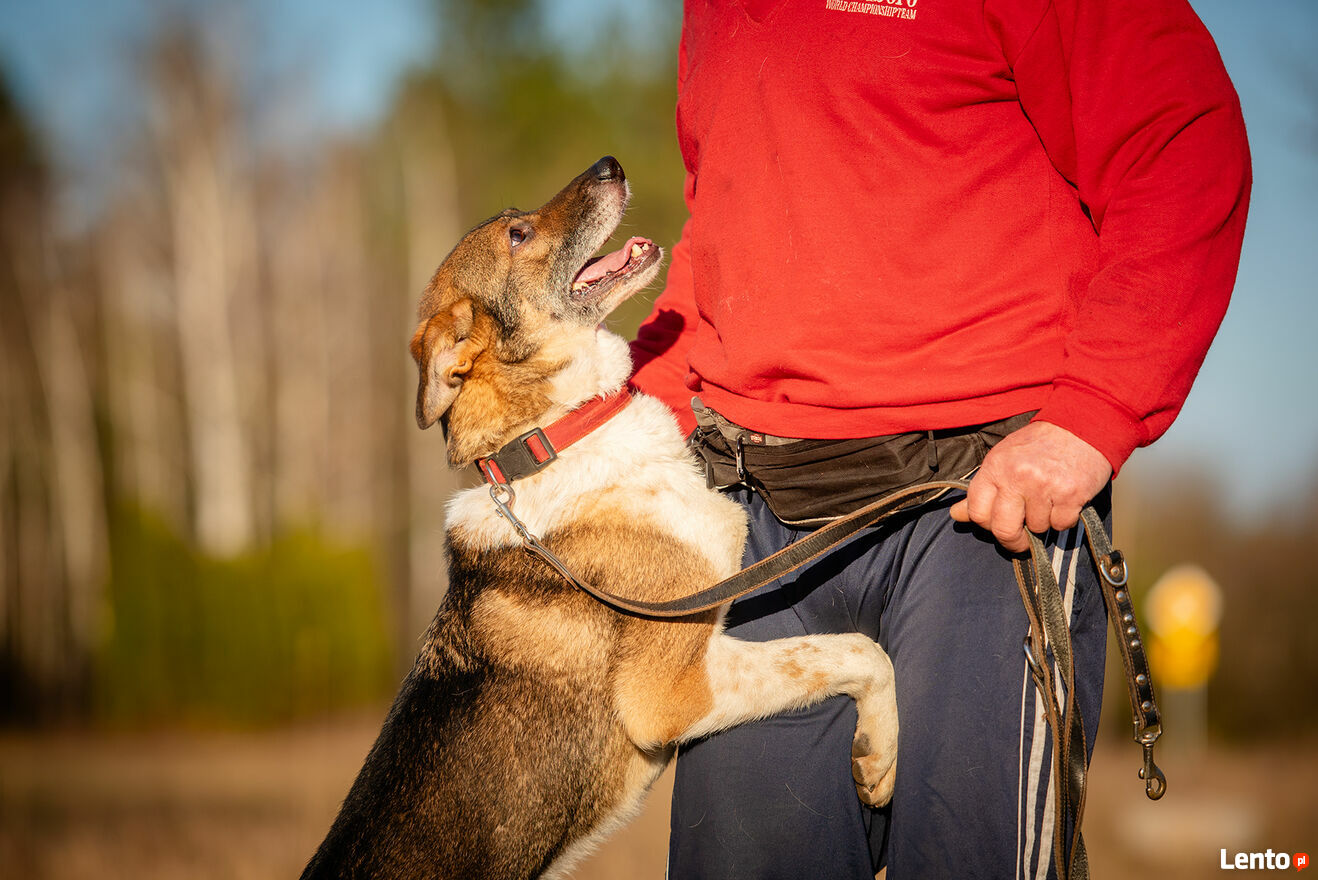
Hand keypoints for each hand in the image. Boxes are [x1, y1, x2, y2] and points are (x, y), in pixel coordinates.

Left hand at [948, 421, 1111, 552]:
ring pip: (1037, 528)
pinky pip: (1061, 524)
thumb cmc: (1039, 444)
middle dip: (1013, 541)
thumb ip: (981, 489)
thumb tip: (957, 514)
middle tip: (1021, 540)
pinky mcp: (1071, 494)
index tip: (997, 525)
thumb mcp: (1003, 458)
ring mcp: (1044, 486)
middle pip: (1004, 530)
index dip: (986, 525)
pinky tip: (1064, 500)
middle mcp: (1017, 476)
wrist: (1081, 425)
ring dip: (1043, 522)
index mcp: (995, 467)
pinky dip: (1064, 518)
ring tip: (1048, 501)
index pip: (977, 512)